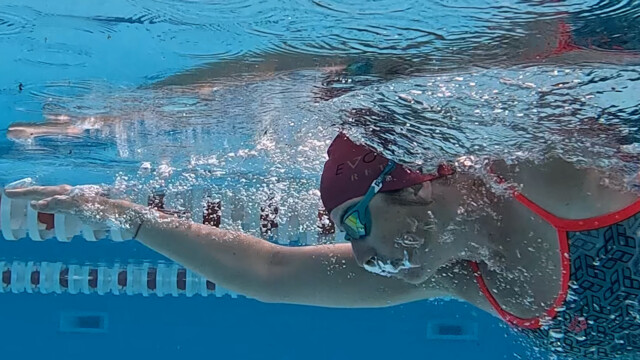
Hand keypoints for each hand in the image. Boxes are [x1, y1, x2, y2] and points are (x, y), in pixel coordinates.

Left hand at [4, 184, 143, 231]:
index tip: (14, 194)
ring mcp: (77, 198)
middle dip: (25, 191)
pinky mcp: (83, 205)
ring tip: (16, 195)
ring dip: (34, 194)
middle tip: (6, 192)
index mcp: (70, 197)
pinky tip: (39, 205)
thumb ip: (64, 212)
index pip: (47, 194)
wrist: (124, 215)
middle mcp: (72, 194)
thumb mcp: (80, 214)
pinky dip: (51, 203)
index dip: (30, 193)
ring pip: (52, 195)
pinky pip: (64, 203)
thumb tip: (45, 215)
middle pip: (45, 191)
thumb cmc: (104, 215)